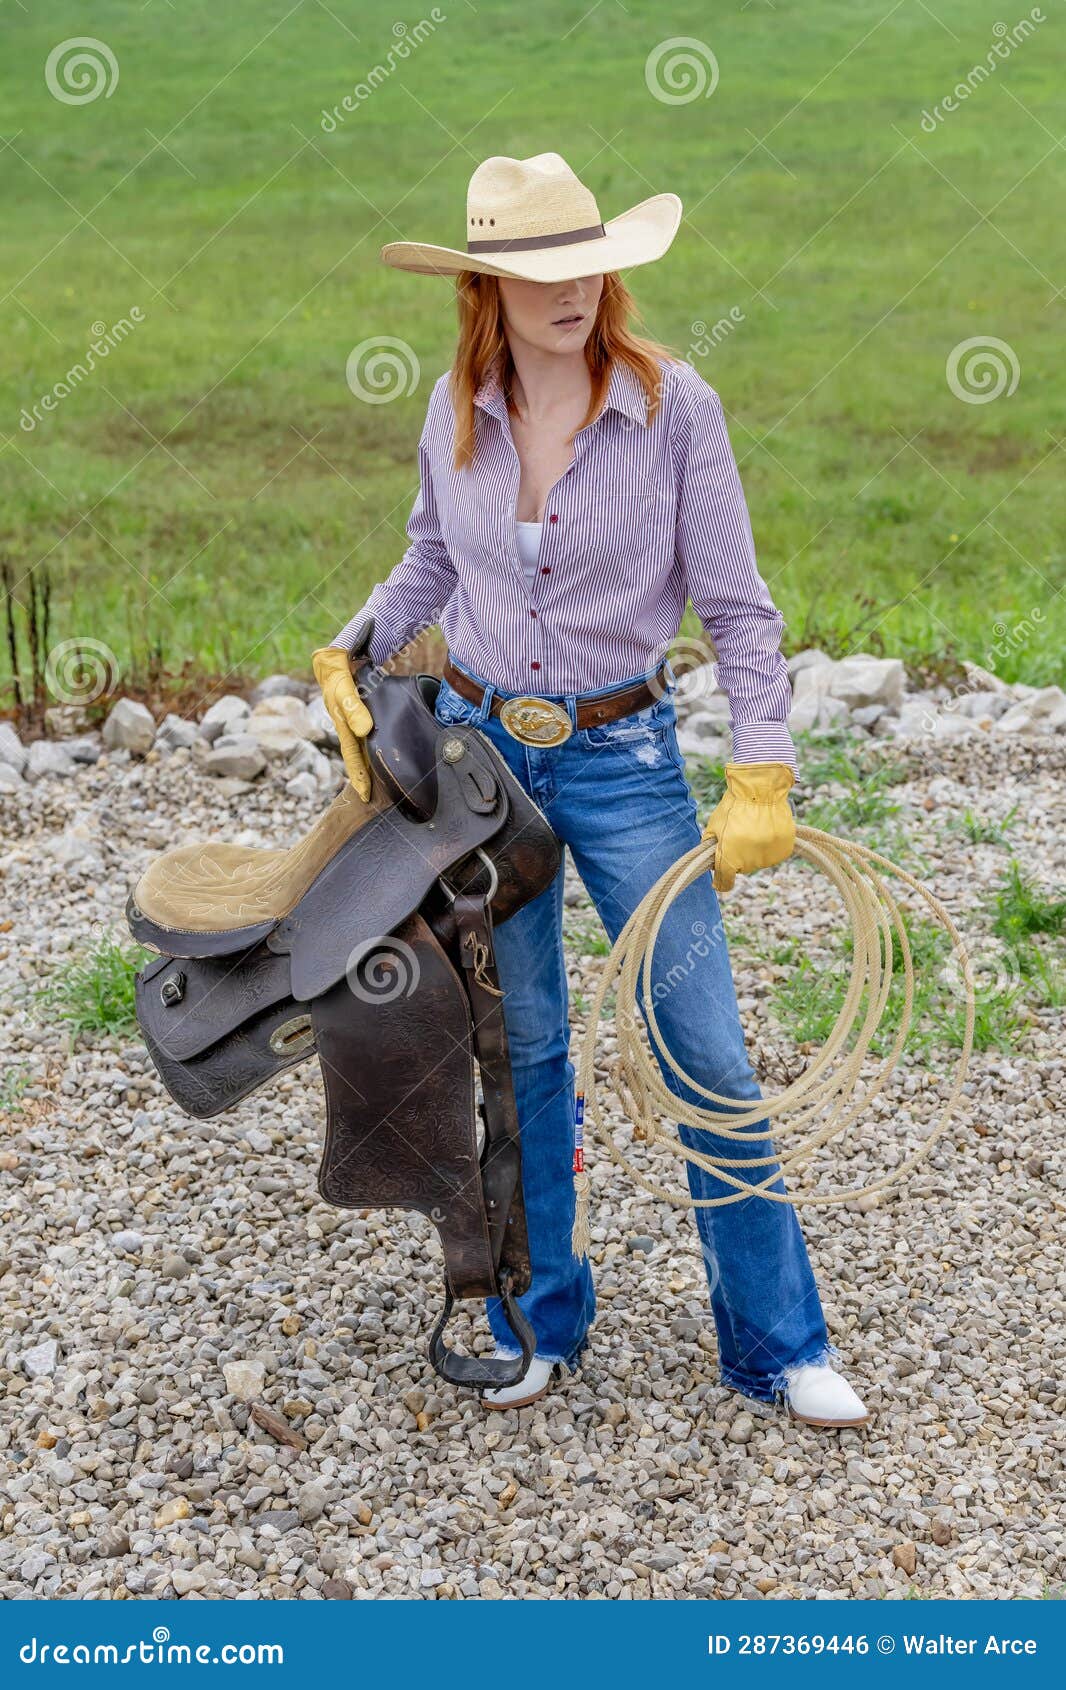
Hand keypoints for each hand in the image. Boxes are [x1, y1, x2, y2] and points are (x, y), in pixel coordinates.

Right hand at [312, 646, 374, 800]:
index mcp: (341, 723)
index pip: (351, 755)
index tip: (365, 795)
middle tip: (371, 798)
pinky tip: (380, 754)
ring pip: (361, 748)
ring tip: (378, 783)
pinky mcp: (359, 712)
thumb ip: (353, 706)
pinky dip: (372, 748)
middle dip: (363, 777)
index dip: (359, 776)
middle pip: (356, 756)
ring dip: (368, 765)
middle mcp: (346, 725)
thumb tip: (363, 731)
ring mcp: (351, 720)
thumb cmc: (338, 668)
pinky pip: (366, 736)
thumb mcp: (344, 685)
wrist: (335, 653)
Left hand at [702, 761, 795, 892]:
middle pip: (742, 867)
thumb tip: (712, 863)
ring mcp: (768, 856)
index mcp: (729, 858)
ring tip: (755, 828)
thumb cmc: (733, 806)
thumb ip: (711, 848)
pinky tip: (767, 830)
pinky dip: (771, 846)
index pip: (725, 882)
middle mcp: (749, 862)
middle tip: (740, 833)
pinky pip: (775, 854)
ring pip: (759, 860)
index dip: (722, 882)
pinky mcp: (784, 849)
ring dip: (756, 850)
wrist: (760, 789)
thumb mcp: (714, 827)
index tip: (721, 882)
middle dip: (739, 855)